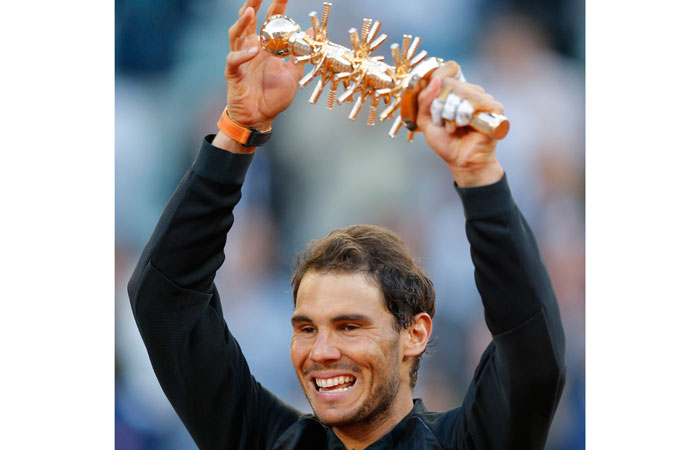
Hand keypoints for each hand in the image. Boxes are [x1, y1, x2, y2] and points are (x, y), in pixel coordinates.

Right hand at [222, 0, 304, 130]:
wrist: (260, 118)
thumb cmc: (273, 97)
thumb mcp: (293, 74)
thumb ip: (300, 54)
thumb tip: (310, 33)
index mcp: (266, 46)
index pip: (270, 20)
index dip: (277, 5)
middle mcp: (251, 48)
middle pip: (249, 19)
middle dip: (254, 3)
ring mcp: (240, 59)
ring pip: (236, 34)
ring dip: (243, 21)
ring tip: (252, 10)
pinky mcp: (233, 73)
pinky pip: (234, 60)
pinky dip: (242, 54)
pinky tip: (254, 50)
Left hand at [416, 61, 504, 186]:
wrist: (460, 161)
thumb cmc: (446, 141)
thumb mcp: (426, 119)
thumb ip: (425, 99)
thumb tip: (436, 79)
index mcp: (456, 91)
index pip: (450, 68)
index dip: (439, 75)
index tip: (431, 92)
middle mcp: (471, 91)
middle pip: (449, 82)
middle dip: (439, 105)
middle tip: (442, 121)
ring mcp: (484, 99)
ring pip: (461, 91)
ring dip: (450, 113)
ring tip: (453, 127)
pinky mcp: (494, 108)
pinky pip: (474, 102)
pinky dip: (462, 116)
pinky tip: (463, 126)